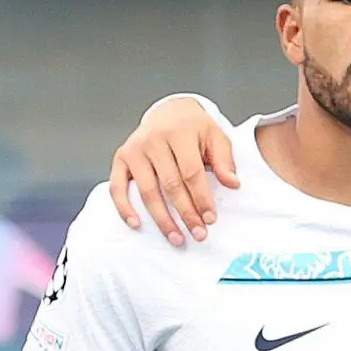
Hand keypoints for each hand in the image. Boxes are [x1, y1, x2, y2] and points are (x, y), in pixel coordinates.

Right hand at [107, 96, 236, 245]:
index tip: (210, 218)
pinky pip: (117, 186)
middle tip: (198, 234)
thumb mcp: (215, 136)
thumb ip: (224, 160)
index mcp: (179, 133)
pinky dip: (124, 206)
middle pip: (170, 184)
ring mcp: (134, 150)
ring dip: (161, 218)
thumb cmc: (194, 129)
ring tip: (176, 238)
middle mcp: (153, 140)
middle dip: (186, 213)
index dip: (201, 198)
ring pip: (147, 190)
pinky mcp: (121, 158)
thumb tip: (233, 183)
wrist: (169, 112)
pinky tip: (136, 223)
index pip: (191, 172)